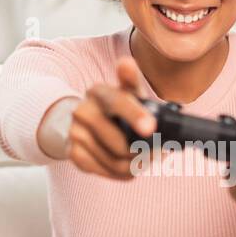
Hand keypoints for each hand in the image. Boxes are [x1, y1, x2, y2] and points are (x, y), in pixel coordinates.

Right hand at [46, 57, 155, 179]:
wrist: (85, 121)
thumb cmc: (116, 107)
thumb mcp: (126, 91)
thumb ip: (130, 79)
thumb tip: (126, 63)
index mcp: (98, 92)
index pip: (117, 103)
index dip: (135, 115)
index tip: (151, 128)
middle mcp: (82, 112)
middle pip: (119, 142)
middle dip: (143, 151)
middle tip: (161, 152)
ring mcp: (75, 134)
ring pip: (115, 161)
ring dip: (137, 164)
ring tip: (148, 158)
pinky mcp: (74, 154)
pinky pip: (106, 172)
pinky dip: (124, 173)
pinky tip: (131, 164)